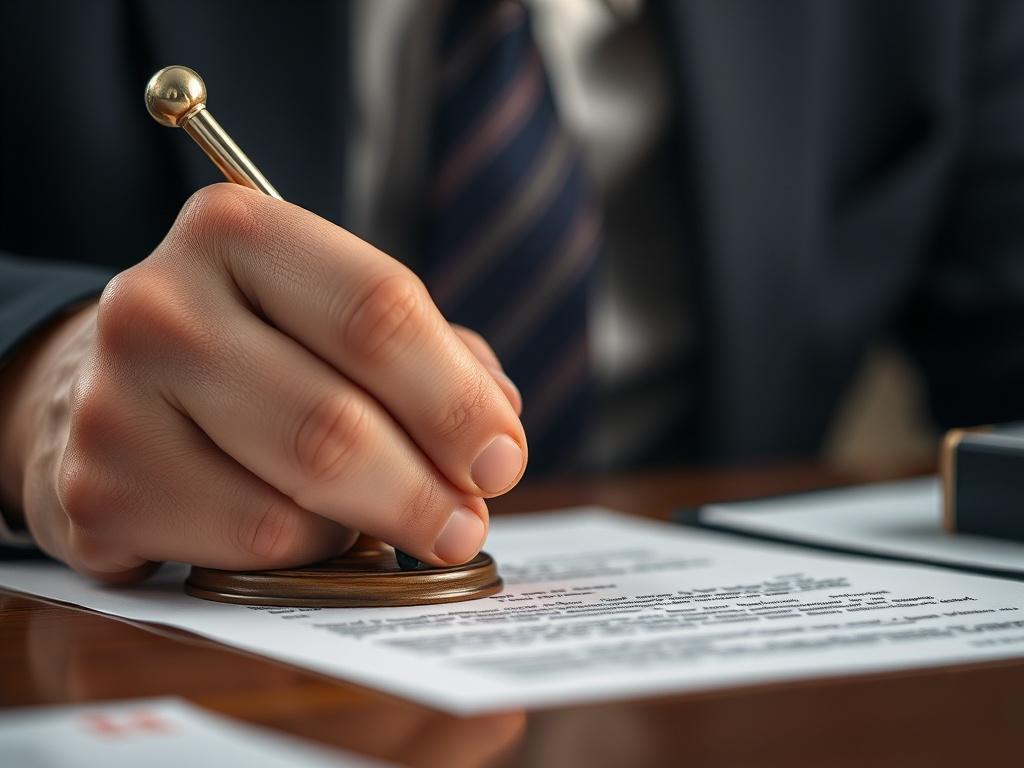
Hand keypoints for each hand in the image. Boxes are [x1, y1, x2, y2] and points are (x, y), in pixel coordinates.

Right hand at [0, 184, 525, 581]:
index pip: (377, 312)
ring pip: (289, 507)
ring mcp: (111, 401)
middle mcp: (159, 304)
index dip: (456, 401)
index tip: (501, 461)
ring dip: (362, 527)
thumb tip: (499, 428)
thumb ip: (436, 356)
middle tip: (466, 525)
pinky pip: (243, 553)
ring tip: (378, 515)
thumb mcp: (338, 314)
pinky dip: (300, 556)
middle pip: (334, 423)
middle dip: (424, 491)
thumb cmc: (259, 347)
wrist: (110, 384)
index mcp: (237, 230)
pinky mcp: (94, 492)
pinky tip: (300, 527)